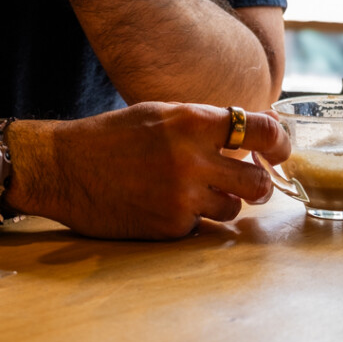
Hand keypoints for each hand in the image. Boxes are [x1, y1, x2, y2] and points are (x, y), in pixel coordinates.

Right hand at [7, 102, 291, 239]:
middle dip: (261, 184)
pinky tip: (167, 205)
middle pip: (258, 181)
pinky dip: (192, 219)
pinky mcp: (169, 227)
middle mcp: (191, 160)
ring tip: (197, 192)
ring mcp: (181, 197)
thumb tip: (257, 132)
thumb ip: (208, 124)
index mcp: (192, 122)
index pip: (260, 131)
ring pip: (233, 209)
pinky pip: (201, 227)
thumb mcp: (163, 114)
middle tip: (253, 183)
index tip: (280, 150)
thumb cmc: (114, 137)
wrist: (62, 168)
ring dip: (224, 202)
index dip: (280, 143)